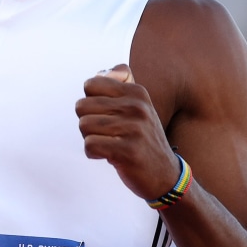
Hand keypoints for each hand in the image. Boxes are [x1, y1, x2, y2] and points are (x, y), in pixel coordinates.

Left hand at [77, 64, 180, 201]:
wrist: (165, 175)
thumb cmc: (143, 139)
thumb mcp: (139, 106)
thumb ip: (121, 84)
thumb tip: (103, 72)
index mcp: (136, 92)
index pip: (91, 84)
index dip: (90, 102)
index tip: (104, 115)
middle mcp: (136, 106)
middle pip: (82, 106)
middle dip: (87, 122)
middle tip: (105, 133)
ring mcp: (134, 128)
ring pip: (84, 125)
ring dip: (90, 138)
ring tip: (107, 144)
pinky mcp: (128, 151)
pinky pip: (90, 145)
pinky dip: (93, 153)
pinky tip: (107, 155)